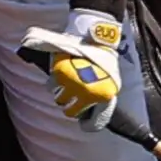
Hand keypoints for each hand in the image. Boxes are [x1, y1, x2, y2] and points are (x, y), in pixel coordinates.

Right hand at [17, 8, 124, 130]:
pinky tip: (57, 77)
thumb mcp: (110, 82)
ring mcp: (72, 84)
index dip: (86, 124)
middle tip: (71, 97)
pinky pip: (50, 87)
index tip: (83, 122)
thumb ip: (101, 99)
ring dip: (61, 94)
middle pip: (70, 113)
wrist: (94, 36)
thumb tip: (88, 119)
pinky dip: (52, 83)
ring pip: (59, 100)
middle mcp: (87, 93)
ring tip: (65, 85)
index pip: (93, 124)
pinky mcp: (60, 73)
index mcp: (103, 97)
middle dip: (70, 106)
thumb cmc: (103, 60)